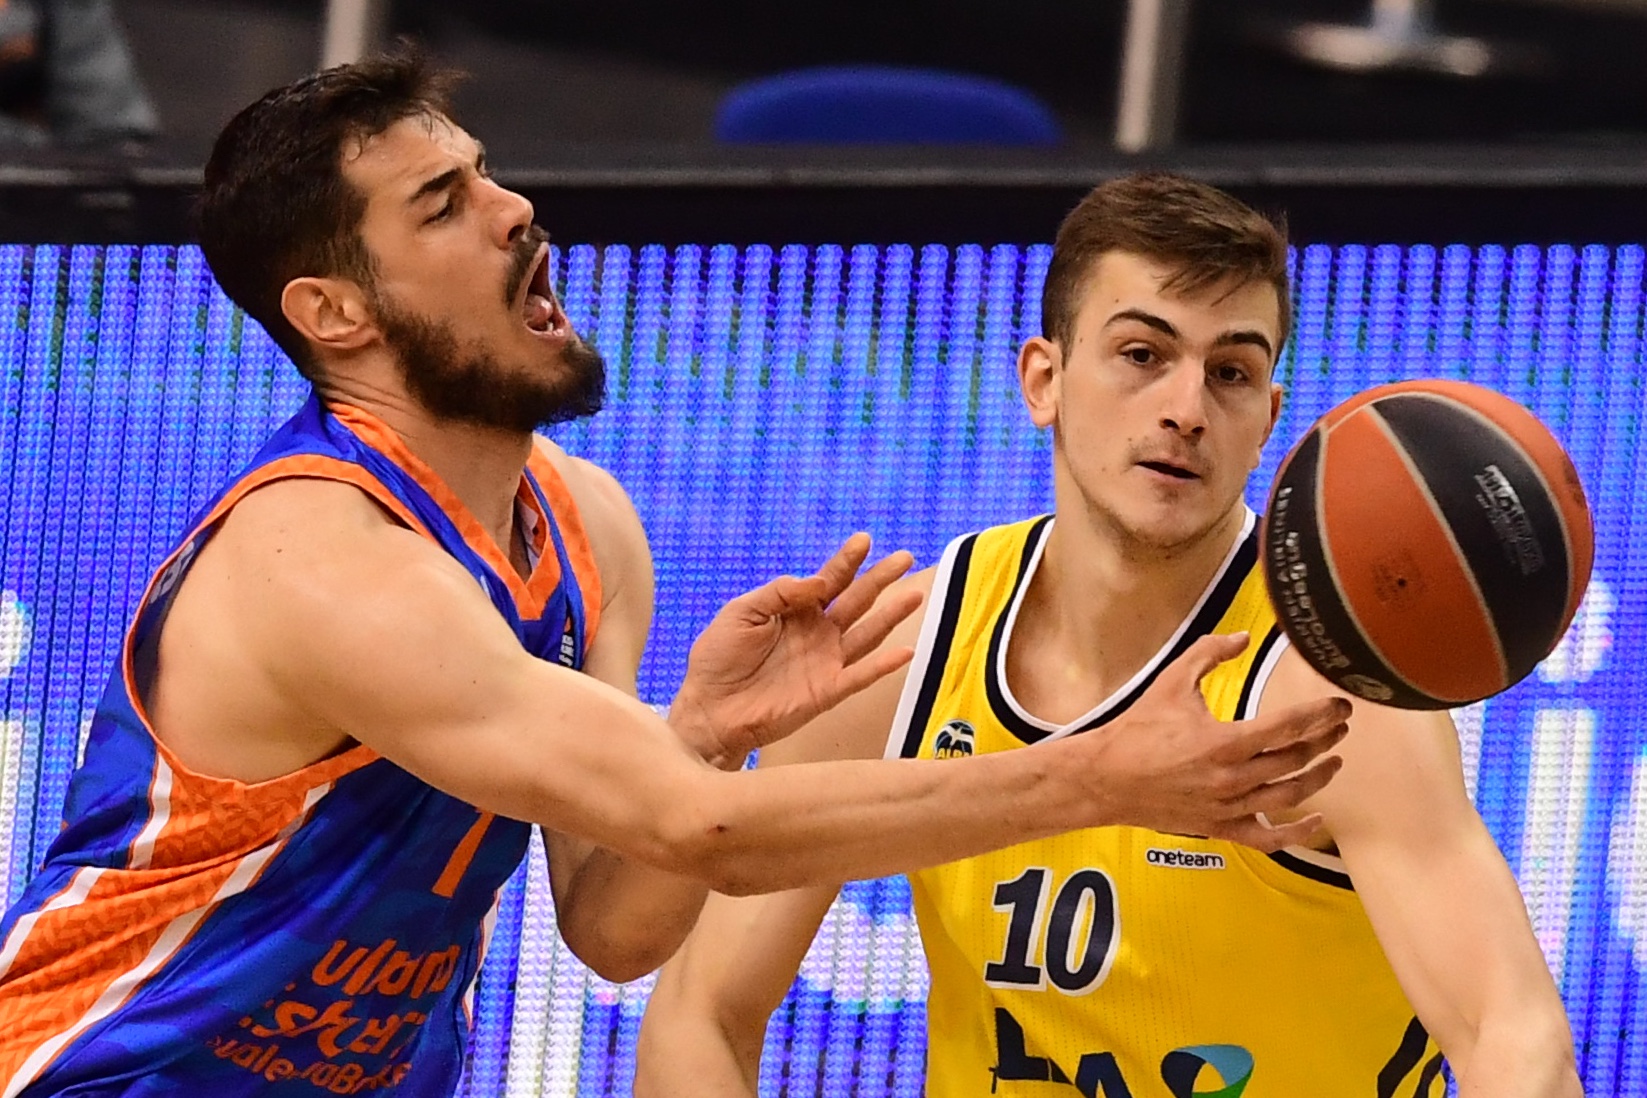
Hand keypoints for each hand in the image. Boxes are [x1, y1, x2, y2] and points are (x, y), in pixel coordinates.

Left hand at [670, 533, 921, 767]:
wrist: (709, 708)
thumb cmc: (718, 658)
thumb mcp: (741, 612)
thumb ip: (778, 593)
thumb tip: (820, 581)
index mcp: (795, 611)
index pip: (829, 580)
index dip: (847, 560)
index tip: (864, 540)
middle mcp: (817, 633)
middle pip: (856, 601)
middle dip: (880, 578)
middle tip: (905, 558)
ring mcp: (825, 662)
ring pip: (867, 634)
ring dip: (891, 615)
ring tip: (914, 595)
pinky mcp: (827, 691)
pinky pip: (860, 676)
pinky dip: (883, 665)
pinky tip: (906, 650)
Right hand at [1080, 631, 1350, 851]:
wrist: (1106, 777)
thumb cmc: (1138, 729)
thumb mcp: (1171, 682)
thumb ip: (1209, 654)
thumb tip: (1243, 638)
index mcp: (1224, 741)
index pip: (1288, 726)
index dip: (1320, 714)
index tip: (1340, 706)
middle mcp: (1232, 778)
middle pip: (1295, 760)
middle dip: (1324, 741)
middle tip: (1339, 727)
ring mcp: (1228, 807)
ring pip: (1289, 796)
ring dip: (1318, 778)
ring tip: (1334, 760)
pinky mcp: (1220, 827)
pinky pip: (1267, 837)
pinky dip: (1296, 832)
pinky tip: (1316, 820)